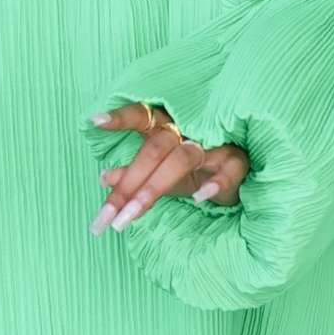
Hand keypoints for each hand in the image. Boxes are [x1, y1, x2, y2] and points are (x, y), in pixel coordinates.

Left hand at [88, 103, 248, 236]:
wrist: (240, 176)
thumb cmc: (195, 169)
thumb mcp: (160, 173)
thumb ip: (135, 175)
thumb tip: (104, 178)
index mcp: (166, 126)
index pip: (140, 116)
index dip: (119, 118)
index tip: (93, 122)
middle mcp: (188, 129)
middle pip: (153, 150)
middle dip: (127, 185)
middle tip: (105, 218)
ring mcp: (213, 144)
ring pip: (181, 159)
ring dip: (154, 188)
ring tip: (130, 215)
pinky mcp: (237, 161)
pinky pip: (228, 168)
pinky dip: (215, 182)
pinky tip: (200, 197)